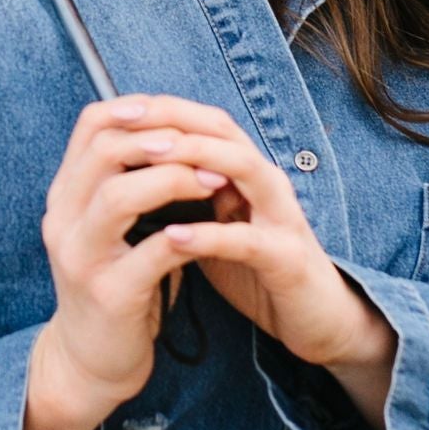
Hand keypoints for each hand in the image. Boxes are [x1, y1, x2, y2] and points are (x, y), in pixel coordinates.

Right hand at [21, 93, 232, 429]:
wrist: (90, 359)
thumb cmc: (111, 284)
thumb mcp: (106, 228)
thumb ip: (122, 183)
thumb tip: (167, 131)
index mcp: (65, 196)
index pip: (89, 127)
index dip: (134, 108)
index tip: (176, 110)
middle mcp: (64, 220)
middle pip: (103, 151)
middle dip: (162, 138)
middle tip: (205, 143)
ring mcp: (82, 258)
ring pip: (120, 196)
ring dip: (174, 180)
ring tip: (213, 180)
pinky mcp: (109, 294)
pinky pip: (150, 254)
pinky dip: (185, 236)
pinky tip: (211, 230)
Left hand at [142, 96, 397, 427]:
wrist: (316, 321)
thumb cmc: (257, 269)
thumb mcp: (214, 222)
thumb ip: (183, 194)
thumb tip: (127, 172)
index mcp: (246, 172)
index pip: (204, 120)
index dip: (160, 109)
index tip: (112, 108)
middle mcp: (267, 183)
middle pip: (222, 130)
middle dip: (172, 119)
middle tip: (123, 119)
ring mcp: (282, 217)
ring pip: (244, 168)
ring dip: (195, 157)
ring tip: (149, 158)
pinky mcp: (288, 259)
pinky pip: (248, 241)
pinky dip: (211, 235)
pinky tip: (174, 236)